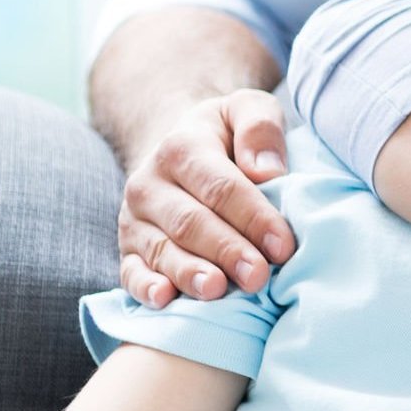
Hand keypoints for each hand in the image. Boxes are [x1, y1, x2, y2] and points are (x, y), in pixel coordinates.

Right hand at [118, 90, 294, 305]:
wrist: (181, 147)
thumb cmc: (229, 134)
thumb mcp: (248, 110)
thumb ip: (261, 128)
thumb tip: (268, 172)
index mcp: (181, 148)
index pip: (221, 187)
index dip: (253, 217)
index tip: (283, 245)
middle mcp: (149, 184)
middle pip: (191, 223)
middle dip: (226, 251)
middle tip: (258, 276)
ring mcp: (134, 220)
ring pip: (162, 251)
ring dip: (190, 274)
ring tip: (218, 290)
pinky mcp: (128, 249)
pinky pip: (130, 272)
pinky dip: (144, 288)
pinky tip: (164, 300)